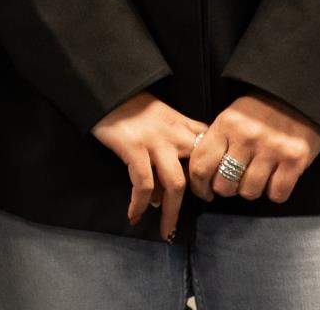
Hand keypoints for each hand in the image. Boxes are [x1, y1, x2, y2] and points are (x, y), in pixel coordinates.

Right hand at [91, 92, 207, 238]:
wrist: (105, 90)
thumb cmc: (129, 107)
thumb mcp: (160, 118)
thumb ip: (168, 149)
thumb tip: (161, 195)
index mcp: (182, 125)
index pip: (210, 152)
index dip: (214, 175)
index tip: (210, 194)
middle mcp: (174, 134)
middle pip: (198, 172)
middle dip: (198, 200)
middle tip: (191, 217)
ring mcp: (155, 141)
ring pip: (176, 183)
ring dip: (172, 212)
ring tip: (166, 230)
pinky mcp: (134, 147)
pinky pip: (144, 183)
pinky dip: (139, 203)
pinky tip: (134, 215)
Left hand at [189, 93, 319, 204]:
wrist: (296, 98)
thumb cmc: (259, 111)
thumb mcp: (230, 118)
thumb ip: (217, 142)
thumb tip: (203, 173)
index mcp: (225, 125)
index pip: (201, 165)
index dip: (198, 185)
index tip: (203, 191)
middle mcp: (246, 137)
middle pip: (224, 184)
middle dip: (226, 189)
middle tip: (231, 183)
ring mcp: (272, 149)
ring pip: (250, 192)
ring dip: (250, 190)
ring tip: (254, 177)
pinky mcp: (295, 160)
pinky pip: (277, 194)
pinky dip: (274, 192)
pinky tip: (274, 179)